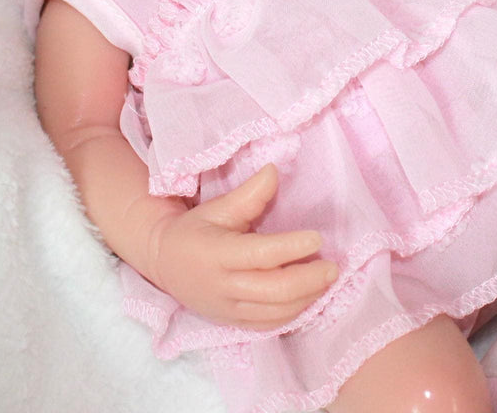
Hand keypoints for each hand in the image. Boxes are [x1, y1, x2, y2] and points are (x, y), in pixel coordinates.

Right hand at [145, 164, 338, 329]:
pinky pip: (269, 325)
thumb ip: (248, 195)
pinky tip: (309, 298)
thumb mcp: (217, 208)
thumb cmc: (194, 231)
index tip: (316, 238)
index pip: (260, 255)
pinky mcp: (233, 323)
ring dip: (307, 299)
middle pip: (273, 291)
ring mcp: (228, 309)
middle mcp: (222, 286)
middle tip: (332, 267)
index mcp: (216, 254)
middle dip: (308, 280)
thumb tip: (274, 171)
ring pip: (275, 312)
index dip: (290, 247)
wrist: (164, 263)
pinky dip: (293, 314)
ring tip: (326, 281)